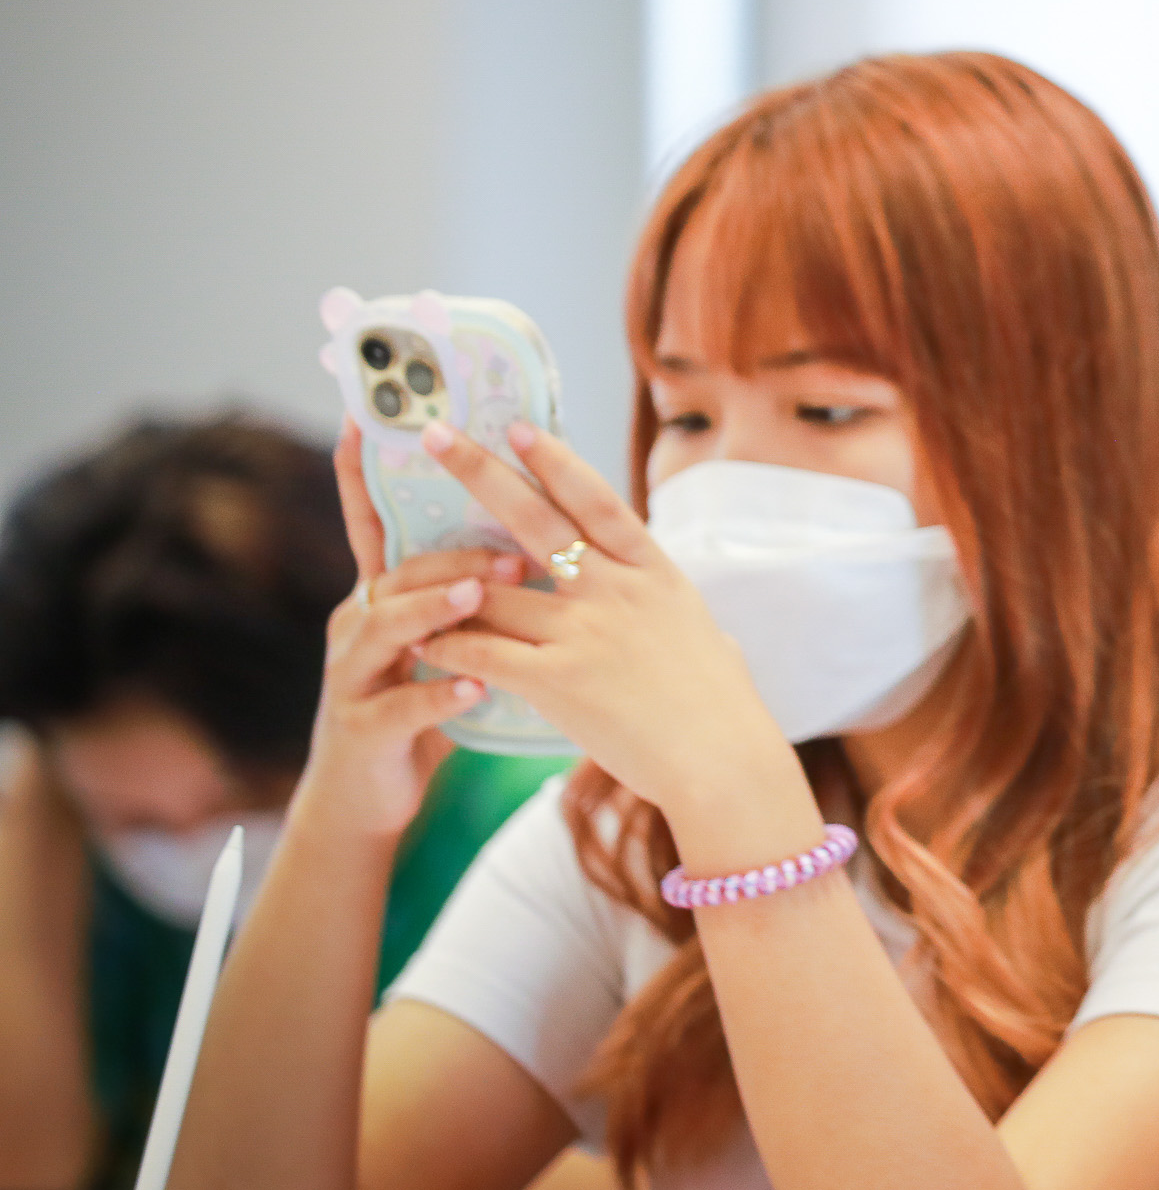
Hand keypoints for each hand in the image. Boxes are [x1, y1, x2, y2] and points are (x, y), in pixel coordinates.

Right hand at [296, 427, 508, 838]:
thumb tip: (520, 532)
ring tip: (479, 596)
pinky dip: (437, 694)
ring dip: (436, 609)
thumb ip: (461, 587)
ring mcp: (354, 676)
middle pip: (397, 573)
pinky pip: (401, 707)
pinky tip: (471, 685)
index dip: (361, 472)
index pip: (372, 524)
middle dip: (447, 556)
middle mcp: (359, 624)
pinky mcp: (363, 728)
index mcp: (380, 595)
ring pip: (389, 629)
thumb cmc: (418, 703)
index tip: (366, 417)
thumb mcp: (436, 637)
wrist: (369, 797)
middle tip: (507, 551)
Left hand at [409, 421, 811, 855]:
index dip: (556, 461)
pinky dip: (448, 645)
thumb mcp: (701, 630)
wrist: (724, 762)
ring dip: (445, 583)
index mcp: (655, 572)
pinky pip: (483, 651)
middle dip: (481, 473)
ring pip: (495, 589)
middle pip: (536, 518)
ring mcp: (586, 631)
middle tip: (437, 437)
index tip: (518, 427)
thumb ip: (667, 603)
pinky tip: (422, 642)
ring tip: (403, 576)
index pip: (598, 501)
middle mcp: (617, 589)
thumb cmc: (724, 706)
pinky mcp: (558, 679)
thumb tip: (669, 595)